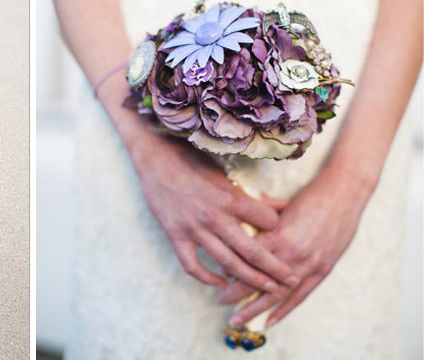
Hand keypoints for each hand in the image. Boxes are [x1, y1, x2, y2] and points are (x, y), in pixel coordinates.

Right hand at [130, 132, 299, 291]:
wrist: (154, 158)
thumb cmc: (192, 161)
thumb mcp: (225, 173)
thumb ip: (253, 195)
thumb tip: (282, 206)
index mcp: (230, 197)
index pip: (267, 222)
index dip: (279, 229)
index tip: (285, 236)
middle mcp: (214, 216)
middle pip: (253, 250)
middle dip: (276, 268)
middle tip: (292, 279)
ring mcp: (193, 228)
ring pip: (227, 263)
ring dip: (250, 279)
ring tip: (268, 288)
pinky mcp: (175, 236)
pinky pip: (192, 266)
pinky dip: (207, 278)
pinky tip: (221, 282)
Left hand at [215, 165, 365, 326]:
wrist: (345, 193)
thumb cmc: (309, 195)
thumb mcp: (279, 205)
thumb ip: (259, 220)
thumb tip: (236, 229)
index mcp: (278, 234)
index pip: (246, 258)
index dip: (230, 268)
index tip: (216, 275)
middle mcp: (292, 253)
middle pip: (257, 280)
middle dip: (236, 294)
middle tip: (218, 301)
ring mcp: (309, 264)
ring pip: (277, 293)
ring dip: (255, 308)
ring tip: (238, 318)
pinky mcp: (323, 269)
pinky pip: (301, 295)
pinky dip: (285, 310)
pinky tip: (270, 321)